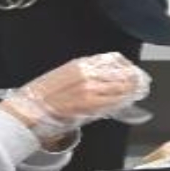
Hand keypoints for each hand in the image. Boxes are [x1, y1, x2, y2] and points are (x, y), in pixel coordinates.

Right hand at [0, 52, 149, 135]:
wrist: (28, 110)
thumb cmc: (41, 96)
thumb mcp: (63, 77)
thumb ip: (84, 76)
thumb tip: (103, 79)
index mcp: (79, 65)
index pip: (111, 60)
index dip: (125, 65)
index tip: (132, 69)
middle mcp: (86, 74)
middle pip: (119, 73)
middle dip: (133, 78)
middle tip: (141, 81)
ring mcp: (88, 89)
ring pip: (119, 87)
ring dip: (132, 89)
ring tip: (139, 90)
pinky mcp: (89, 104)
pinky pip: (113, 101)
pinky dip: (123, 100)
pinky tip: (128, 100)